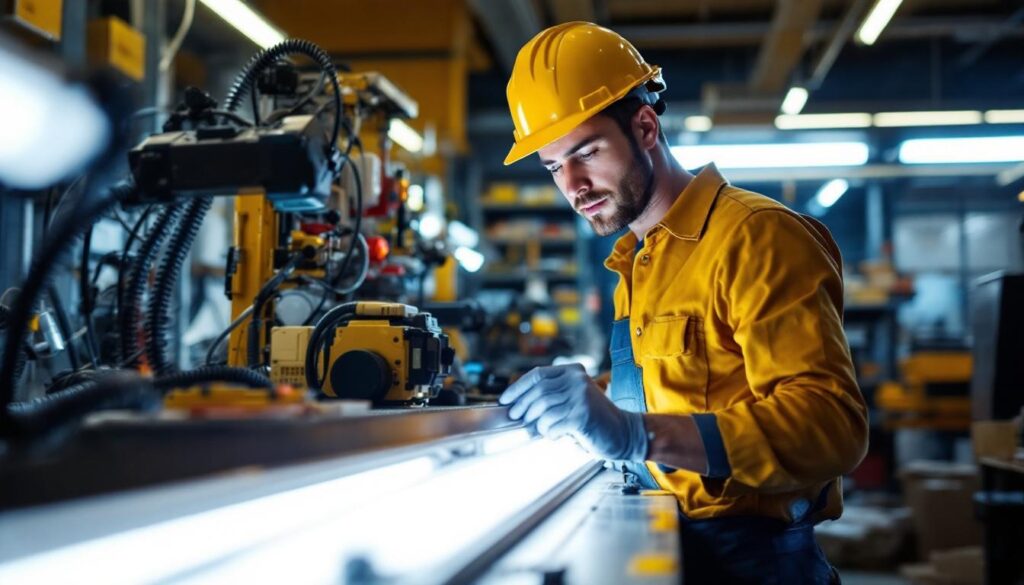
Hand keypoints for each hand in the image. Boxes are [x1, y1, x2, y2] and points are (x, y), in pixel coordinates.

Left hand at [498, 364, 647, 461]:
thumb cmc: (594, 419)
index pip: (537, 375)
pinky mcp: (582, 415)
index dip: (517, 388)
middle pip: (537, 392)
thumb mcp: (572, 400)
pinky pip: (552, 424)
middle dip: (522, 407)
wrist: (624, 433)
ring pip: (543, 409)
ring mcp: (580, 396)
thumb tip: (515, 407)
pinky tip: (554, 435)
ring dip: (535, 422)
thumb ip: (551, 397)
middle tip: (516, 418)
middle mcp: (577, 380)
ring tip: (537, 430)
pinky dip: (548, 432)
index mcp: (572, 372)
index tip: (505, 400)